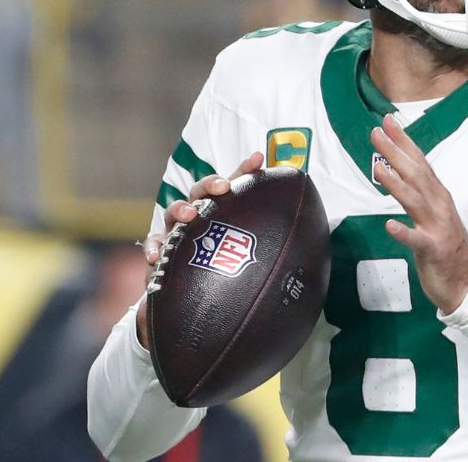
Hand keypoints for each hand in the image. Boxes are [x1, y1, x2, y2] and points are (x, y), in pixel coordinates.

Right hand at [135, 151, 264, 348]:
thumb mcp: (249, 266)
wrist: (188, 309)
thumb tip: (314, 260)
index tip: (259, 158)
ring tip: (190, 214)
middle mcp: (199, 219)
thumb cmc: (223, 279)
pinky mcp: (159, 255)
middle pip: (201, 192)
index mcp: (222, 215)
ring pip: (174, 213)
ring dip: (181, 209)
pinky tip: (156, 256)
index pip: (234, 187)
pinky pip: (153, 246)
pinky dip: (153, 248)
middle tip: (221, 188)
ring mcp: (176, 235)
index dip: (245, 170)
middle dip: (210, 185)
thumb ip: (273, 257)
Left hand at [371, 113, 467, 313]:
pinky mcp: (433, 250)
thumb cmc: (447, 246)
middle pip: (415, 174)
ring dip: (396, 184)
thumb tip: (398, 170)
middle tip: (377, 133)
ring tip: (378, 168)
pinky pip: (417, 240)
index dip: (404, 142)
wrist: (467, 282)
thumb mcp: (434, 214)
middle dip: (395, 153)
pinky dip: (404, 232)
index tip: (388, 122)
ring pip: (415, 201)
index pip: (420, 163)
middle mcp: (439, 206)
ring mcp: (437, 228)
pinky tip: (390, 225)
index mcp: (438, 196)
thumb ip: (419, 193)